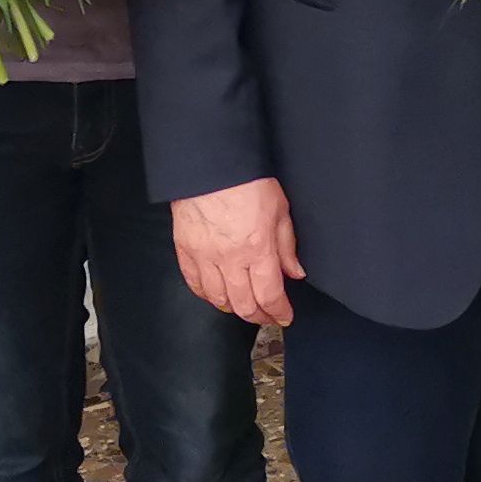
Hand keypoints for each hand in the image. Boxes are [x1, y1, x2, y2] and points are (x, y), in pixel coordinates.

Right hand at [171, 178, 303, 325]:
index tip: (285, 316)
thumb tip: (295, 272)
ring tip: (245, 307)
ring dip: (234, 309)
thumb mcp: (280, 209)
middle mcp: (230, 259)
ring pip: (218, 299)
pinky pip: (195, 284)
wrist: (211, 164)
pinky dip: (207, 296)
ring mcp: (205, 257)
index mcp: (258, 248)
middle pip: (244, 304)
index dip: (279, 312)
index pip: (270, 295)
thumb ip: (287, 245)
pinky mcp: (185, 251)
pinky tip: (217, 296)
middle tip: (268, 317)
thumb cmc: (248, 181)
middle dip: (259, 317)